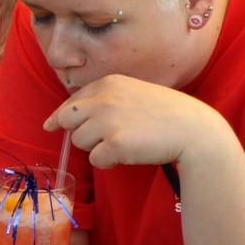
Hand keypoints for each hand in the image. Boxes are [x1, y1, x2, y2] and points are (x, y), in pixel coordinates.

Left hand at [43, 74, 234, 169]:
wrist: (193, 130)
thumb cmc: (166, 114)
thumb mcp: (133, 93)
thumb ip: (105, 100)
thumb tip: (66, 117)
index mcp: (108, 82)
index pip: (71, 101)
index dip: (60, 116)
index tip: (51, 125)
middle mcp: (104, 98)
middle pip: (68, 120)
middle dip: (79, 132)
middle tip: (101, 139)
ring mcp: (108, 120)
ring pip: (79, 141)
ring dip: (96, 148)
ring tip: (122, 144)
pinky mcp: (115, 143)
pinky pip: (95, 160)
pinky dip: (108, 162)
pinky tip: (127, 155)